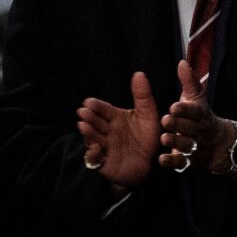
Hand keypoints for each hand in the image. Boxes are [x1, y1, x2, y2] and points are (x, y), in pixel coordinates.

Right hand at [75, 72, 160, 189]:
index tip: (89, 101)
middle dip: (89, 117)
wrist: (152, 162)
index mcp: (114, 118)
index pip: (103, 109)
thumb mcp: (148, 115)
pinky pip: (95, 160)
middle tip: (84, 111)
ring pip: (93, 139)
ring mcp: (104, 147)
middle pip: (95, 123)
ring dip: (88, 133)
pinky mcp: (104, 163)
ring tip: (84, 125)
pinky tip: (96, 148)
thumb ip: (143, 96)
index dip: (96, 106)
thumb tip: (139, 73)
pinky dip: (93, 154)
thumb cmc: (147, 136)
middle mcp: (106, 131)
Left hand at [160, 59, 234, 173]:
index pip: (196, 111)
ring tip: (164, 138)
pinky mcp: (191, 162)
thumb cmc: (202, 118)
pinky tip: (162, 159)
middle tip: (166, 120)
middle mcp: (201, 131)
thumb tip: (181, 63)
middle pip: (192, 128)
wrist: (221, 146)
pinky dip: (173, 162)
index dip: (186, 110)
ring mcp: (197, 147)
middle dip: (179, 125)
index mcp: (202, 115)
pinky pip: (183, 164)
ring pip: (188, 146)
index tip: (174, 106)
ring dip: (177, 142)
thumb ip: (189, 82)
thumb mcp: (198, 100)